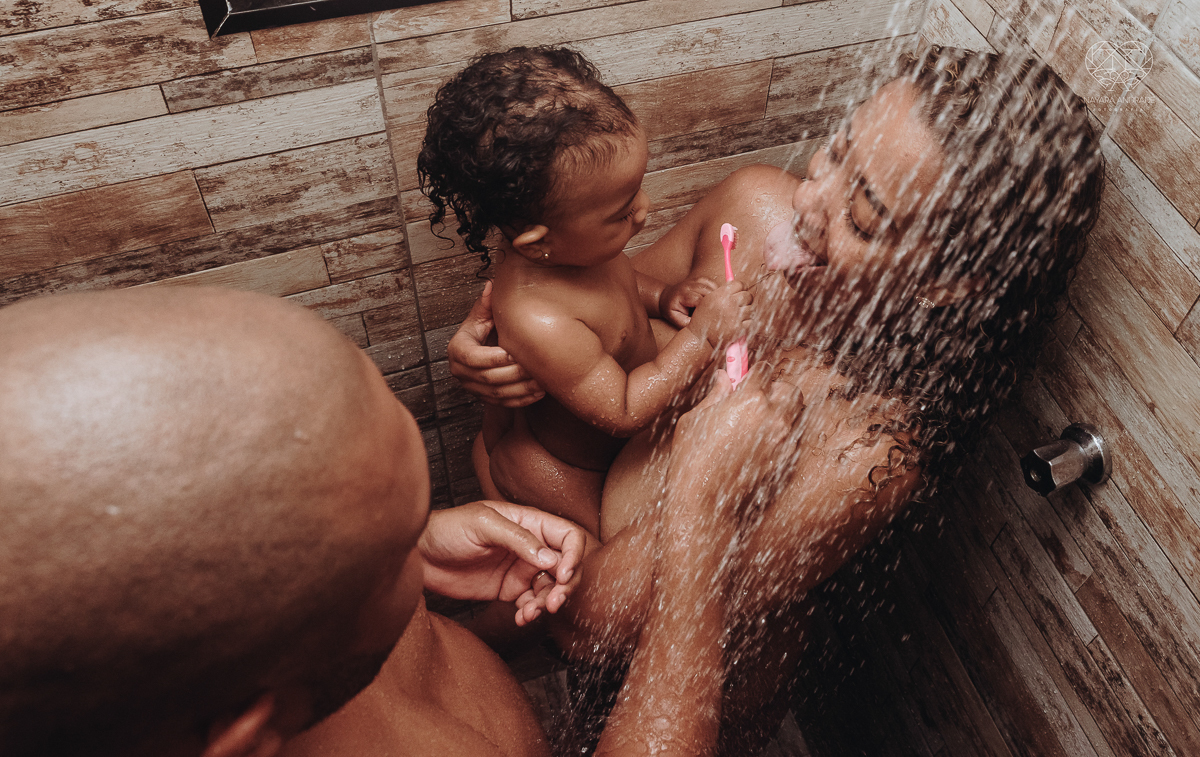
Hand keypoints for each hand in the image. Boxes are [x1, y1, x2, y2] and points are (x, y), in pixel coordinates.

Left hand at [418, 500, 586, 625]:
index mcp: (530, 522)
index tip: (561, 575)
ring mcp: (520, 568)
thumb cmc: (447, 528)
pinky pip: (531, 603)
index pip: (568, 536)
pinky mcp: (508, 589)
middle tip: (553, 602)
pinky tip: (521, 618)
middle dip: (565, 586)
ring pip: (551, 588)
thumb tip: (551, 559)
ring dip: (548, 603)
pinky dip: (531, 613)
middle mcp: (530, 545)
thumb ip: (518, 539)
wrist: (420, 554)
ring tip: (531, 612)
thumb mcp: (483, 524)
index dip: (573, 555)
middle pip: (566, 565)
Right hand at [447, 282, 544, 407]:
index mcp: (458, 349)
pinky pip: (504, 404)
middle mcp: (461, 372)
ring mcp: (473, 388)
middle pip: (487, 378)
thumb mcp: (482, 315)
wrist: (483, 349)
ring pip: (497, 395)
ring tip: (541, 380)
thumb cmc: (483, 330)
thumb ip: (486, 304)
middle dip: (512, 374)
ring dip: (521, 389)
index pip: (472, 358)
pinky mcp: (486, 399)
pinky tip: (539, 391)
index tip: (512, 354)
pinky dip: (522, 400)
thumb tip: (491, 286)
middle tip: (533, 366)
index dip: (492, 357)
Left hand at [659, 277, 716, 328]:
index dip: (707, 309)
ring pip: (711, 286)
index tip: (710, 316)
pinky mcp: (699, 279)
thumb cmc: (671, 310)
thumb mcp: (676, 319)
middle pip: (708, 291)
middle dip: (713, 302)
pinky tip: (714, 299)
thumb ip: (688, 323)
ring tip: (716, 306)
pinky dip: (716, 290)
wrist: (665, 297)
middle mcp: (688, 285)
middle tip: (716, 313)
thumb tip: (702, 325)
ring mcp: (694, 281)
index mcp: (682, 295)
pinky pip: (712, 283)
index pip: (699, 300)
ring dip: (716, 296)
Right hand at [667, 365, 803, 516]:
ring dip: (781, 413)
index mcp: (750, 399)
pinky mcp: (788, 462)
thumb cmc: (692, 460)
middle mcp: (774, 417)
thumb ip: (716, 394)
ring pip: (795, 414)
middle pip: (789, 389)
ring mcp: (784, 441)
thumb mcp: (695, 420)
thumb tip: (724, 378)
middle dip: (774, 390)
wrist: (705, 504)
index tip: (744, 377)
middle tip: (755, 400)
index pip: (763, 369)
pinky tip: (757, 447)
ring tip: (757, 424)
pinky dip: (780, 438)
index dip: (752, 373)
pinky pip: (791, 440)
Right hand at [685, 280, 752, 349]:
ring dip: (746, 312)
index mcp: (721, 294)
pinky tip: (738, 325)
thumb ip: (721, 292)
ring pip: (751, 309)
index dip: (741, 288)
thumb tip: (736, 287)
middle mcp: (729, 303)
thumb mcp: (707, 300)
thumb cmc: (702, 319)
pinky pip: (750, 322)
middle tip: (742, 304)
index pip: (740, 284)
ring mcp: (735, 316)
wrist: (699, 338)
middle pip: (748, 295)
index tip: (740, 292)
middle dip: (746, 300)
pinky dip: (746, 323)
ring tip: (738, 316)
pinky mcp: (739, 328)